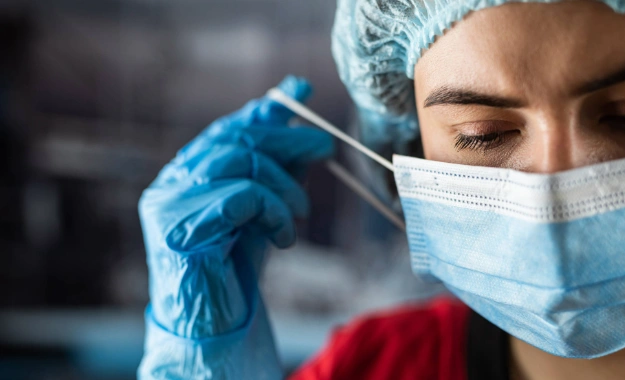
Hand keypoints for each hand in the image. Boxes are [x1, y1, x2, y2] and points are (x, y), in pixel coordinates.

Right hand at [139, 76, 333, 337]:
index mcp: (187, 174)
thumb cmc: (237, 266)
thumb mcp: (262, 210)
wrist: (215, 324)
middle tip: (323, 147)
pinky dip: (272, 211)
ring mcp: (168, 204)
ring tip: (300, 213)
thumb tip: (304, 132)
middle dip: (286, 139)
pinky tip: (284, 235)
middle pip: (235, 139)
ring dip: (284, 185)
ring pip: (238, 162)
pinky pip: (240, 197)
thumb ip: (276, 172)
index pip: (227, 130)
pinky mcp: (179, 230)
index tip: (299, 90)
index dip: (264, 109)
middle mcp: (171, 182)